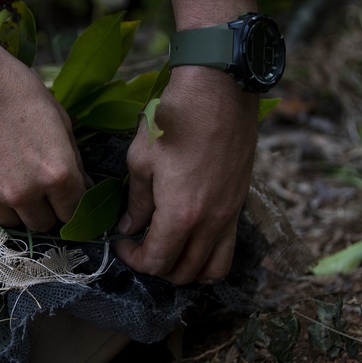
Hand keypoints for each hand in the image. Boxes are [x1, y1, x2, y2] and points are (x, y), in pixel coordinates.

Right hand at [0, 0, 86, 231]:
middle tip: (39, 188)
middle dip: (46, 210)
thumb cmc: (14, 89)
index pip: (74, 212)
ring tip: (10, 179)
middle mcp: (25, 193)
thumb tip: (84, 186)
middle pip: (44, 225)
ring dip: (17, 208)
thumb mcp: (58, 118)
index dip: (73, 205)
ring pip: (13, 223)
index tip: (67, 198)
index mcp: (56, 172)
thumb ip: (73, 159)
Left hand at [113, 0, 260, 284]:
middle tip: (141, 246)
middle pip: (183, 273)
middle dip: (157, 266)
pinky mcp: (240, 203)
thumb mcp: (141, 159)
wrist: (219, 89)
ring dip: (186, 269)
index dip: (133, 259)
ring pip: (212, 270)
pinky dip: (208, 255)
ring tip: (168, 248)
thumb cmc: (174, 118)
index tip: (122, 243)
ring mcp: (230, 215)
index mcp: (182, 214)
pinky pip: (227, 248)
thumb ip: (136, 201)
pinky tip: (190, 236)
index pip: (156, 261)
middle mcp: (211, 223)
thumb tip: (129, 227)